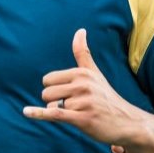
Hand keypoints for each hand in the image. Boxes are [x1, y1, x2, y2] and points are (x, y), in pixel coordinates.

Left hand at [22, 29, 150, 147]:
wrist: (126, 122)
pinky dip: (39, 114)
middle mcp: (82, 85)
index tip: (70, 94)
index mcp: (82, 73)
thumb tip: (80, 30)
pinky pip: (54, 114)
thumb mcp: (94, 73)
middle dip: (55, 102)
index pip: (48, 79)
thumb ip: (83, 53)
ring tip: (79, 114)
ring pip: (52, 106)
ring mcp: (83, 102)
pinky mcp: (83, 118)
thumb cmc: (106, 97)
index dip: (55, 89)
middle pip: (46, 93)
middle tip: (75, 107)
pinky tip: (26, 112)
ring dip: (61, 113)